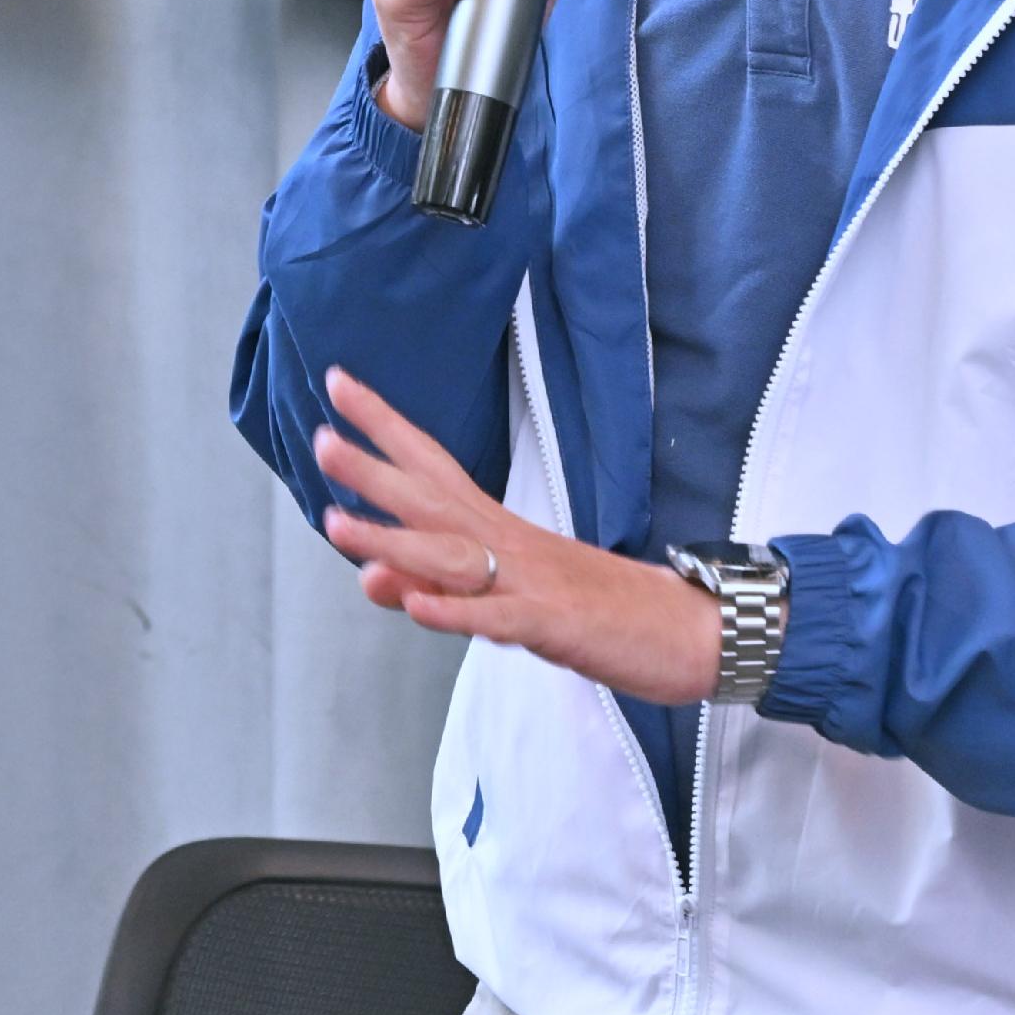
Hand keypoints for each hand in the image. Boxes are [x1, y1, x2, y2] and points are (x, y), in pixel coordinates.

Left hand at [311, 365, 721, 705]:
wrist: (694, 630)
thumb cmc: (599, 610)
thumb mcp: (509, 598)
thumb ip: (437, 587)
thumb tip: (369, 576)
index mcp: (502, 528)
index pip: (434, 465)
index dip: (385, 426)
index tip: (338, 384)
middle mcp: (512, 543)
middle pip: (435, 499)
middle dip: (374, 470)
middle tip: (320, 438)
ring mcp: (535, 582)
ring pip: (455, 556)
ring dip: (395, 539)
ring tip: (337, 524)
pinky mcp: (557, 626)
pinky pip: (499, 618)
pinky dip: (457, 612)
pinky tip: (416, 607)